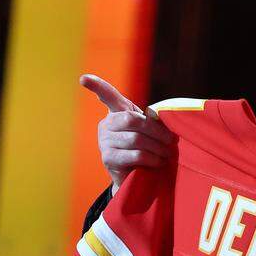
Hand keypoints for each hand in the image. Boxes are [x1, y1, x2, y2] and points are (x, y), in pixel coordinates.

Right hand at [80, 74, 175, 191]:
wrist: (135, 176)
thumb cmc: (144, 147)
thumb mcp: (147, 130)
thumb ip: (150, 120)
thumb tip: (164, 117)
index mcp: (116, 112)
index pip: (107, 96)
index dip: (97, 86)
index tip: (83, 79)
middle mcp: (106, 124)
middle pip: (132, 120)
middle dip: (157, 130)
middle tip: (172, 140)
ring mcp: (104, 141)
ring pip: (136, 139)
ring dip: (158, 147)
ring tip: (167, 153)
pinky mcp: (108, 158)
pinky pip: (135, 155)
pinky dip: (152, 158)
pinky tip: (158, 162)